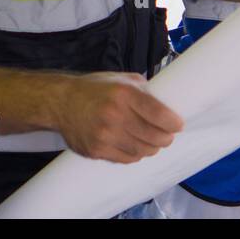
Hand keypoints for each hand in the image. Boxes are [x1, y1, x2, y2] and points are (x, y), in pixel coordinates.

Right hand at [48, 72, 183, 163]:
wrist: (61, 102)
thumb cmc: (94, 89)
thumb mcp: (121, 79)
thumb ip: (144, 90)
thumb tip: (166, 103)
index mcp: (124, 94)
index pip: (159, 115)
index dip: (173, 123)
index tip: (178, 125)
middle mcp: (114, 114)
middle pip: (153, 136)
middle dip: (166, 138)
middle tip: (168, 136)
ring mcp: (104, 135)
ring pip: (141, 151)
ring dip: (152, 148)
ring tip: (153, 143)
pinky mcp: (96, 149)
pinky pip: (126, 159)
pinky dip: (135, 155)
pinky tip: (136, 147)